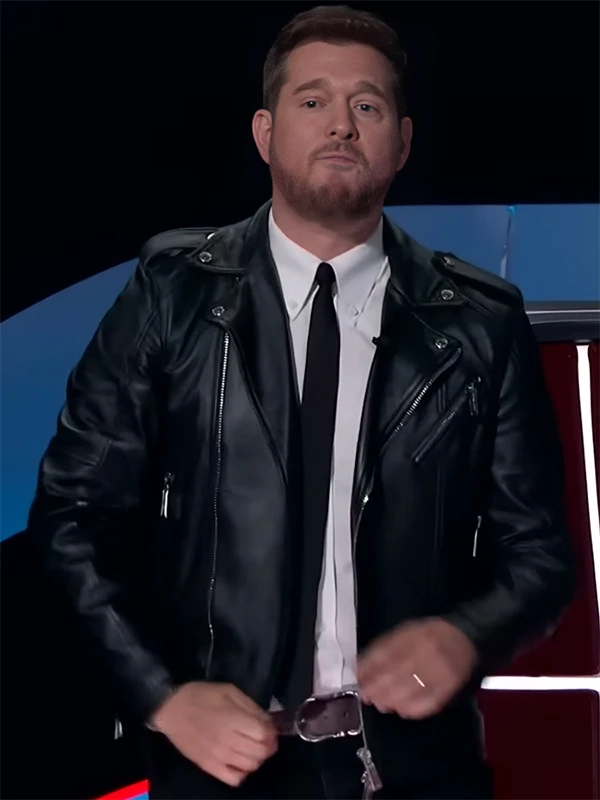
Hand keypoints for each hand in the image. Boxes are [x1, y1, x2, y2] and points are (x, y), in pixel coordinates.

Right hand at [149, 682, 277, 786]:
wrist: (171, 709)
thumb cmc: (201, 696)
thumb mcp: (229, 691)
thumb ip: (250, 706)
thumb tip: (267, 721)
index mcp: (233, 720)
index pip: (264, 734)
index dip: (272, 731)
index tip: (269, 726)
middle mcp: (228, 742)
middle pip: (261, 752)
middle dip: (268, 745)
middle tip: (263, 737)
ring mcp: (218, 757)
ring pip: (251, 766)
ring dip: (257, 757)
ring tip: (251, 747)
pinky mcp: (209, 768)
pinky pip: (234, 779)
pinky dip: (242, 773)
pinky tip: (239, 761)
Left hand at [357, 618, 477, 719]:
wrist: (465, 638)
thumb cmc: (430, 635)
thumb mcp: (405, 631)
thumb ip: (383, 648)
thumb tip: (361, 668)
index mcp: (412, 636)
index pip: (385, 654)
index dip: (369, 669)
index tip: (359, 679)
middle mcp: (425, 652)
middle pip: (395, 675)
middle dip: (376, 689)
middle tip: (367, 696)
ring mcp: (438, 671)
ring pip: (409, 691)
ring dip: (391, 701)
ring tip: (381, 703)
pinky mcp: (449, 687)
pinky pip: (428, 703)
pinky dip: (412, 710)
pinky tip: (402, 710)